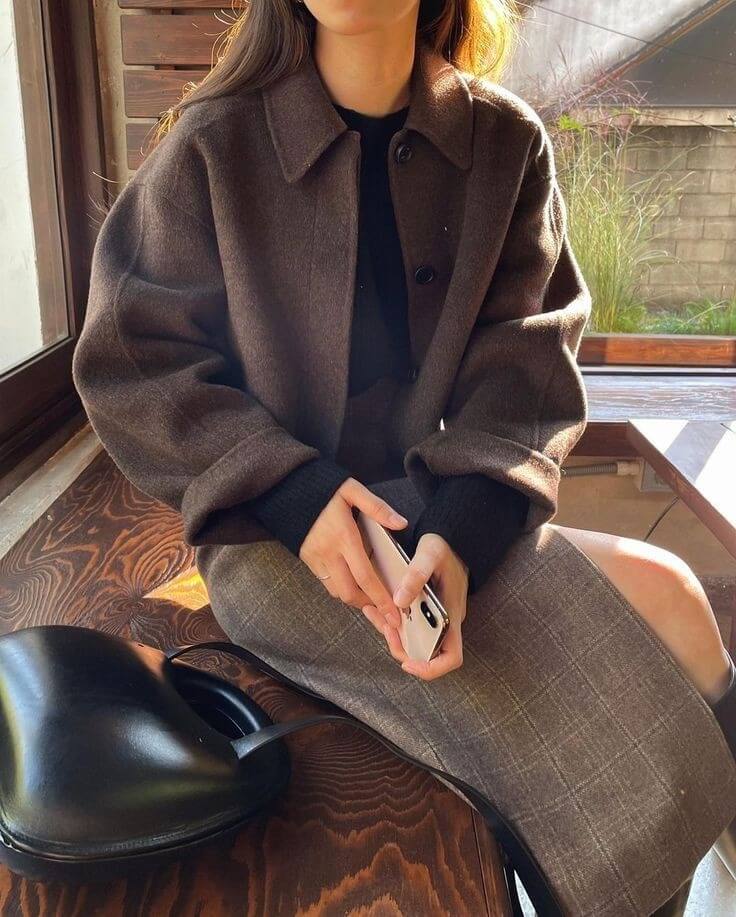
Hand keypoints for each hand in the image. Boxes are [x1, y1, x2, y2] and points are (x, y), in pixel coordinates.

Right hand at [299, 477, 406, 624]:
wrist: (288, 490)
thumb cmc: (324, 488)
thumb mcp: (352, 490)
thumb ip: (378, 508)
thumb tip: (401, 523)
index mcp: (344, 537)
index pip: (365, 576)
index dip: (380, 598)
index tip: (394, 613)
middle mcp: (329, 552)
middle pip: (350, 592)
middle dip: (369, 605)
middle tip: (385, 609)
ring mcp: (316, 558)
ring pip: (337, 591)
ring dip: (355, 598)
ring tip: (371, 597)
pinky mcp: (307, 560)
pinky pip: (326, 582)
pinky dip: (341, 588)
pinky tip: (352, 582)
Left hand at [362, 533, 468, 680]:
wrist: (450, 538)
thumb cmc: (445, 546)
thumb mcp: (431, 553)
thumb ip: (417, 574)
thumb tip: (399, 601)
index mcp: (452, 616)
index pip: (451, 658)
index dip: (432, 668)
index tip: (409, 663)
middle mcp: (443, 623)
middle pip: (424, 653)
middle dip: (401, 648)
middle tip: (385, 628)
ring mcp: (432, 618)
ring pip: (411, 640)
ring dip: (391, 633)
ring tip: (374, 612)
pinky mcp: (422, 611)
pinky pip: (405, 625)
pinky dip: (388, 621)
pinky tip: (374, 608)